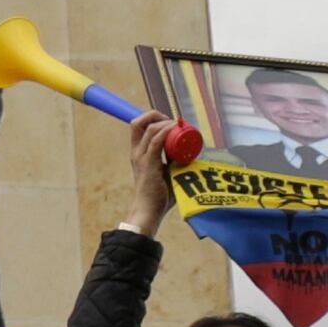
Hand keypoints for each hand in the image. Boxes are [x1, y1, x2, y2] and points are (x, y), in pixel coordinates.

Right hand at [123, 112, 183, 234]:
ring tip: (177, 125)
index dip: (152, 118)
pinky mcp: (149, 163)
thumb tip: (190, 154)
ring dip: (164, 123)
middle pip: (138, 123)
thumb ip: (174, 162)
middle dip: (155, 115)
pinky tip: (175, 129)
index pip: (138, 127)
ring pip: (150, 128)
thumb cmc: (158, 195)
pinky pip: (156, 140)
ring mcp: (141, 157)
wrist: (148, 211)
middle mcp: (137, 152)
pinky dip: (166, 131)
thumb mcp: (167, 172)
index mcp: (138, 153)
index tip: (168, 122)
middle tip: (172, 122)